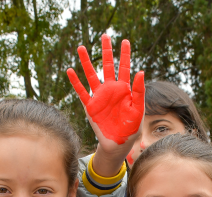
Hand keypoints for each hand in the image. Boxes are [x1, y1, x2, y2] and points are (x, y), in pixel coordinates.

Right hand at [67, 35, 144, 172]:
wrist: (118, 144)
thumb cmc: (130, 129)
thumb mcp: (138, 110)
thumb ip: (139, 92)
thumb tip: (141, 72)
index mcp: (124, 90)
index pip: (124, 68)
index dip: (125, 55)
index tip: (125, 41)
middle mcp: (111, 91)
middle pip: (108, 66)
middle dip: (106, 51)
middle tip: (105, 36)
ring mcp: (99, 97)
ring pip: (92, 75)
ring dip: (87, 62)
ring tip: (81, 47)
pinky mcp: (90, 107)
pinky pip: (81, 92)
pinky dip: (76, 82)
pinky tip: (70, 71)